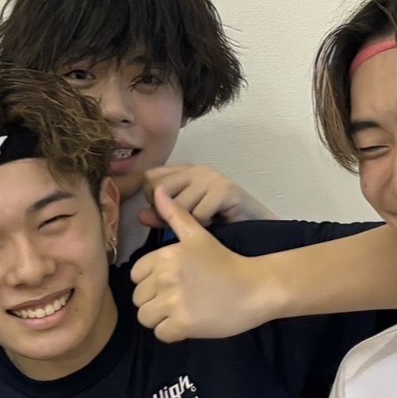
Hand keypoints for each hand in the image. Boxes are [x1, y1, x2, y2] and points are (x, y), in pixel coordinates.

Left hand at [132, 187, 282, 342]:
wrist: (256, 288)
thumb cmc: (226, 262)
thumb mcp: (199, 235)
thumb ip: (175, 215)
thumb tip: (158, 191)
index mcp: (165, 256)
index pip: (135, 276)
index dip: (150, 282)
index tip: (171, 283)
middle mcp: (165, 277)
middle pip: (139, 299)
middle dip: (154, 302)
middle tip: (179, 299)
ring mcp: (174, 302)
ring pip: (145, 317)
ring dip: (160, 319)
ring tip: (181, 312)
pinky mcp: (183, 324)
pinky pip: (160, 334)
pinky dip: (171, 333)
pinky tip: (188, 323)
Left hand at [135, 164, 269, 229]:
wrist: (256, 227)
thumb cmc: (220, 223)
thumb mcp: (187, 218)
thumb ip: (163, 216)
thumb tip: (139, 216)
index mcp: (184, 172)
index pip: (150, 177)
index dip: (151, 200)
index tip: (164, 215)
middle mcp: (196, 170)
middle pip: (160, 190)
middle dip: (166, 213)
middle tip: (184, 223)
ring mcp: (211, 177)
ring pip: (179, 205)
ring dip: (189, 223)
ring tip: (203, 224)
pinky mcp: (224, 189)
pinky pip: (199, 214)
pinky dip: (204, 226)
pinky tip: (215, 224)